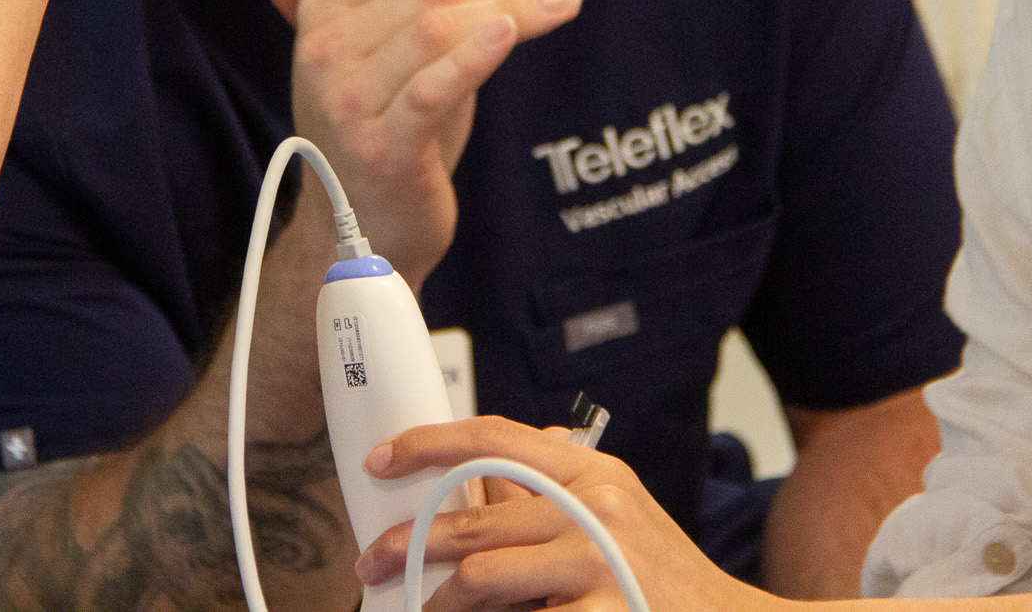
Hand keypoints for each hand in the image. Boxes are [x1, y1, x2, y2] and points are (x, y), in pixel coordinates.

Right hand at [291, 0, 580, 281]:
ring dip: (512, 10)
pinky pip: (432, 87)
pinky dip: (476, 54)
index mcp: (323, 9)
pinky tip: (512, 34)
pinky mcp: (378, 148)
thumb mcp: (415, 50)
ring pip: (436, 25)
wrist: (362, 237)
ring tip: (561, 9)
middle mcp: (321, 48)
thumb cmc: (396, 134)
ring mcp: (343, 99)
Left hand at [353, 418, 766, 611]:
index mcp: (593, 473)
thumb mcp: (614, 513)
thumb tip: (478, 473)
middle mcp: (594, 510)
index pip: (494, 436)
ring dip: (435, 603)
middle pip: (469, 517)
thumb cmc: (660, 578)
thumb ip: (554, 489)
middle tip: (372, 564)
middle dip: (406, 543)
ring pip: (476, 576)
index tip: (382, 459)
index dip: (428, 444)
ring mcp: (597, 565)